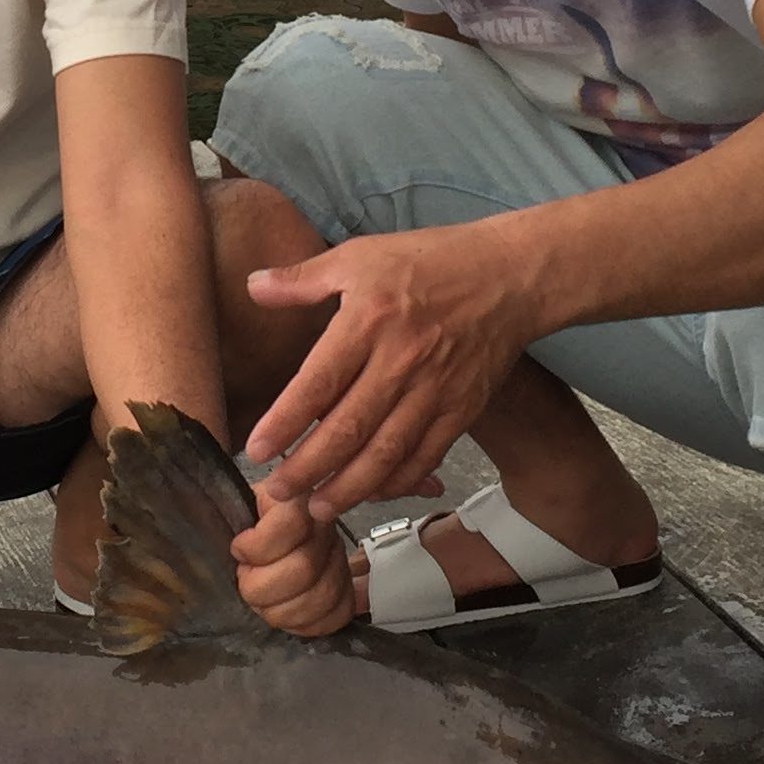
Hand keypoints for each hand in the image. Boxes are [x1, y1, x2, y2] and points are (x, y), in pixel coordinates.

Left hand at [229, 486, 355, 637]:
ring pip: (321, 596)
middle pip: (304, 567)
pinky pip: (336, 614)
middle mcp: (323, 526)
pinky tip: (284, 615)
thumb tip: (230, 544)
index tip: (238, 551)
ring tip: (260, 603)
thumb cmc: (242, 526)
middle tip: (245, 582)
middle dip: (262, 586)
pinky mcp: (344, 588)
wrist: (262, 538)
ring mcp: (338, 558)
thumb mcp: (231, 510)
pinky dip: (304, 623)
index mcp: (295, 499)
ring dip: (280, 610)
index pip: (291, 524)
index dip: (258, 547)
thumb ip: (226, 518)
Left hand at [244, 222, 538, 518]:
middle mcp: (400, 361)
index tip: (256, 449)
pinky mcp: (461, 408)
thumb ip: (303, 278)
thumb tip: (253, 286)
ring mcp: (434, 390)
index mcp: (368, 321)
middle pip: (348, 429)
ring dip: (349, 486)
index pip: (318, 383)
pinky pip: (425, 454)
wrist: (510, 276)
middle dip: (308, 468)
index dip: (285, 422)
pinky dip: (397, 480)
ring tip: (318, 508)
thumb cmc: (430, 260)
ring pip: (386, 451)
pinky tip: (372, 493)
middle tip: (277, 492)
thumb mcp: (360, 255)